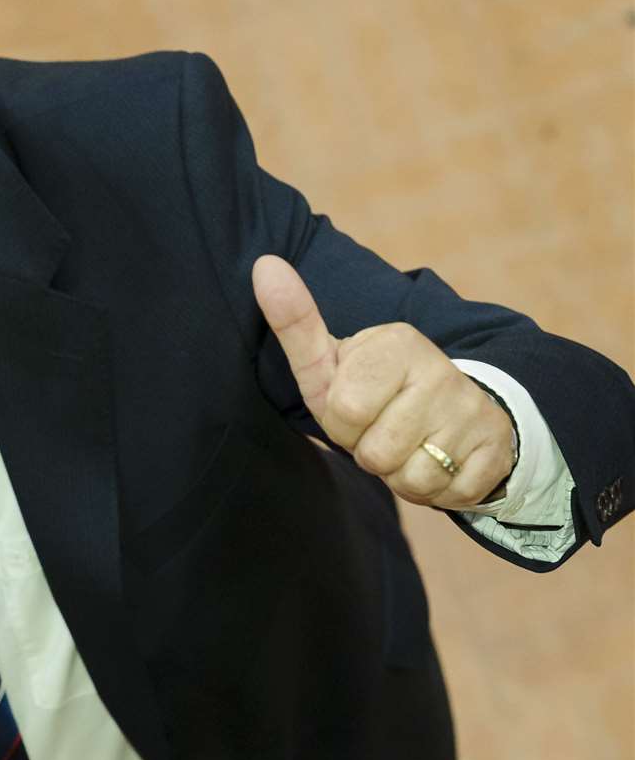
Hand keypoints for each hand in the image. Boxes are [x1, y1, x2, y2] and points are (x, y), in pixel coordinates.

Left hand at [252, 255, 514, 508]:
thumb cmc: (373, 391)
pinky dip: (435, 491)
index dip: (342, 424)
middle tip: (384, 429)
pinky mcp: (497, 449)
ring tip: (410, 446)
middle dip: (369, 452)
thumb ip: (296, 322)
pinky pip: (446, 495)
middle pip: (374, 453)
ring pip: (410, 478)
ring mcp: (473, 410)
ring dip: (400, 474)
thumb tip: (263, 265)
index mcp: (396, 343)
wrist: (452, 413)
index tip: (357, 407)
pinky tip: (441, 461)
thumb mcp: (330, 363)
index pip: (344, 411)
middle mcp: (441, 371)